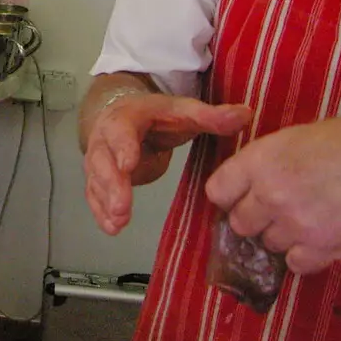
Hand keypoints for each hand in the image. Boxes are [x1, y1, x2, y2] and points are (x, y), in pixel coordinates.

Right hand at [84, 91, 251, 235]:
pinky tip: (112, 228)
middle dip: (111, 184)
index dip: (122, 147)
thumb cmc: (156, 116)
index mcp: (126, 118)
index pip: (120, 131)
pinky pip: (94, 195)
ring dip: (105, 202)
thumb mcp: (181, 111)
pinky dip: (101, 212)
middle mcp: (106, 139)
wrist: (124, 114)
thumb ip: (210, 116)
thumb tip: (245, 114)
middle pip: (102, 160)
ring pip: (96, 180)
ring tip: (118, 223)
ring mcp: (100, 160)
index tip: (129, 164)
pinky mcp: (99, 178)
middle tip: (122, 207)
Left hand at [206, 110, 340, 275]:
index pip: (217, 192)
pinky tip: (322, 236)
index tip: (242, 197)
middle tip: (280, 209)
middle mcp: (271, 194)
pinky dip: (307, 255)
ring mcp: (296, 223)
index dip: (230, 196)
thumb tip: (242, 189)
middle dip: (257, 218)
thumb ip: (262, 165)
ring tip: (311, 217)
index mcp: (259, 161)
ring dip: (285, 236)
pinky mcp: (324, 247)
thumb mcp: (293, 139)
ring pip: (269, 244)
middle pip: (240, 224)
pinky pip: (296, 264)